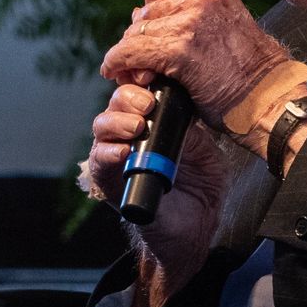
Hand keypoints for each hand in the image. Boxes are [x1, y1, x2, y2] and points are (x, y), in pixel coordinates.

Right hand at [85, 80, 224, 271]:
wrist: (195, 228)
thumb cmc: (202, 188)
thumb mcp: (206, 153)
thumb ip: (193, 133)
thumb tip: (177, 113)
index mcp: (155, 122)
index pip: (140, 91)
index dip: (141, 80)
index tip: (153, 77)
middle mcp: (132, 135)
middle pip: (117, 102)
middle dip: (128, 97)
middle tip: (146, 105)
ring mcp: (119, 157)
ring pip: (102, 126)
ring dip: (116, 122)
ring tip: (136, 127)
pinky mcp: (111, 182)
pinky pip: (99, 162)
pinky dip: (107, 153)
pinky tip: (123, 152)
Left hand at [98, 0, 291, 126]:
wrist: (268, 96)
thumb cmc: (250, 70)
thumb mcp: (224, 25)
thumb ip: (188, 16)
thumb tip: (139, 16)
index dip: (151, 14)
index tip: (153, 33)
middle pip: (144, 12)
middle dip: (140, 37)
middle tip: (142, 62)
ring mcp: (189, 21)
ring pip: (134, 33)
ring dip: (130, 54)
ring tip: (138, 73)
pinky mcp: (178, 49)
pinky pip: (129, 52)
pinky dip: (118, 63)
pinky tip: (115, 72)